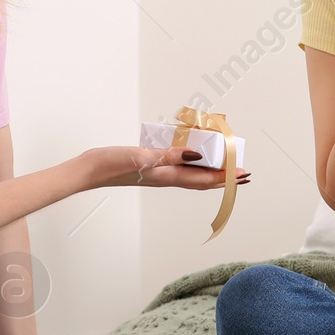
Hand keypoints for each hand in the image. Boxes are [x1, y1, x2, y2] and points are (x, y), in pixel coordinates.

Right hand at [85, 146, 251, 189]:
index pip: (205, 178)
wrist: (90, 170)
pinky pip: (178, 167)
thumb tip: (196, 155)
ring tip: (224, 165)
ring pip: (192, 175)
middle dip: (224, 178)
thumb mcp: (142, 156)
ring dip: (210, 171)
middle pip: (203, 180)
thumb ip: (169, 155)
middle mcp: (167, 177)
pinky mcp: (150, 168)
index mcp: (168, 176)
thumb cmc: (113, 164)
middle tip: (242, 174)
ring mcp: (159, 174)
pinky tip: (190, 154)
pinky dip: (190, 162)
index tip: (244, 174)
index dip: (226, 177)